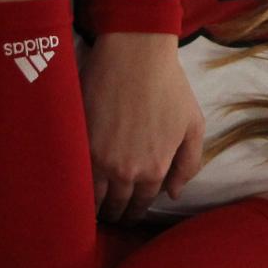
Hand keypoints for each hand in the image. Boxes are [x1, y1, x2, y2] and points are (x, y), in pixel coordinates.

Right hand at [83, 33, 205, 220]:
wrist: (135, 53)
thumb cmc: (168, 84)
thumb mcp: (193, 125)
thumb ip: (189, 164)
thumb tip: (173, 194)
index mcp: (154, 169)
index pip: (142, 202)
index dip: (135, 210)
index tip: (129, 213)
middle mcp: (125, 171)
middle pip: (116, 204)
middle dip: (114, 213)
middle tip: (109, 215)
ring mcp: (98, 158)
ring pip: (92, 196)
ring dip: (92, 205)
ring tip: (89, 206)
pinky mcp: (77, 141)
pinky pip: (75, 174)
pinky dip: (75, 184)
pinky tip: (75, 186)